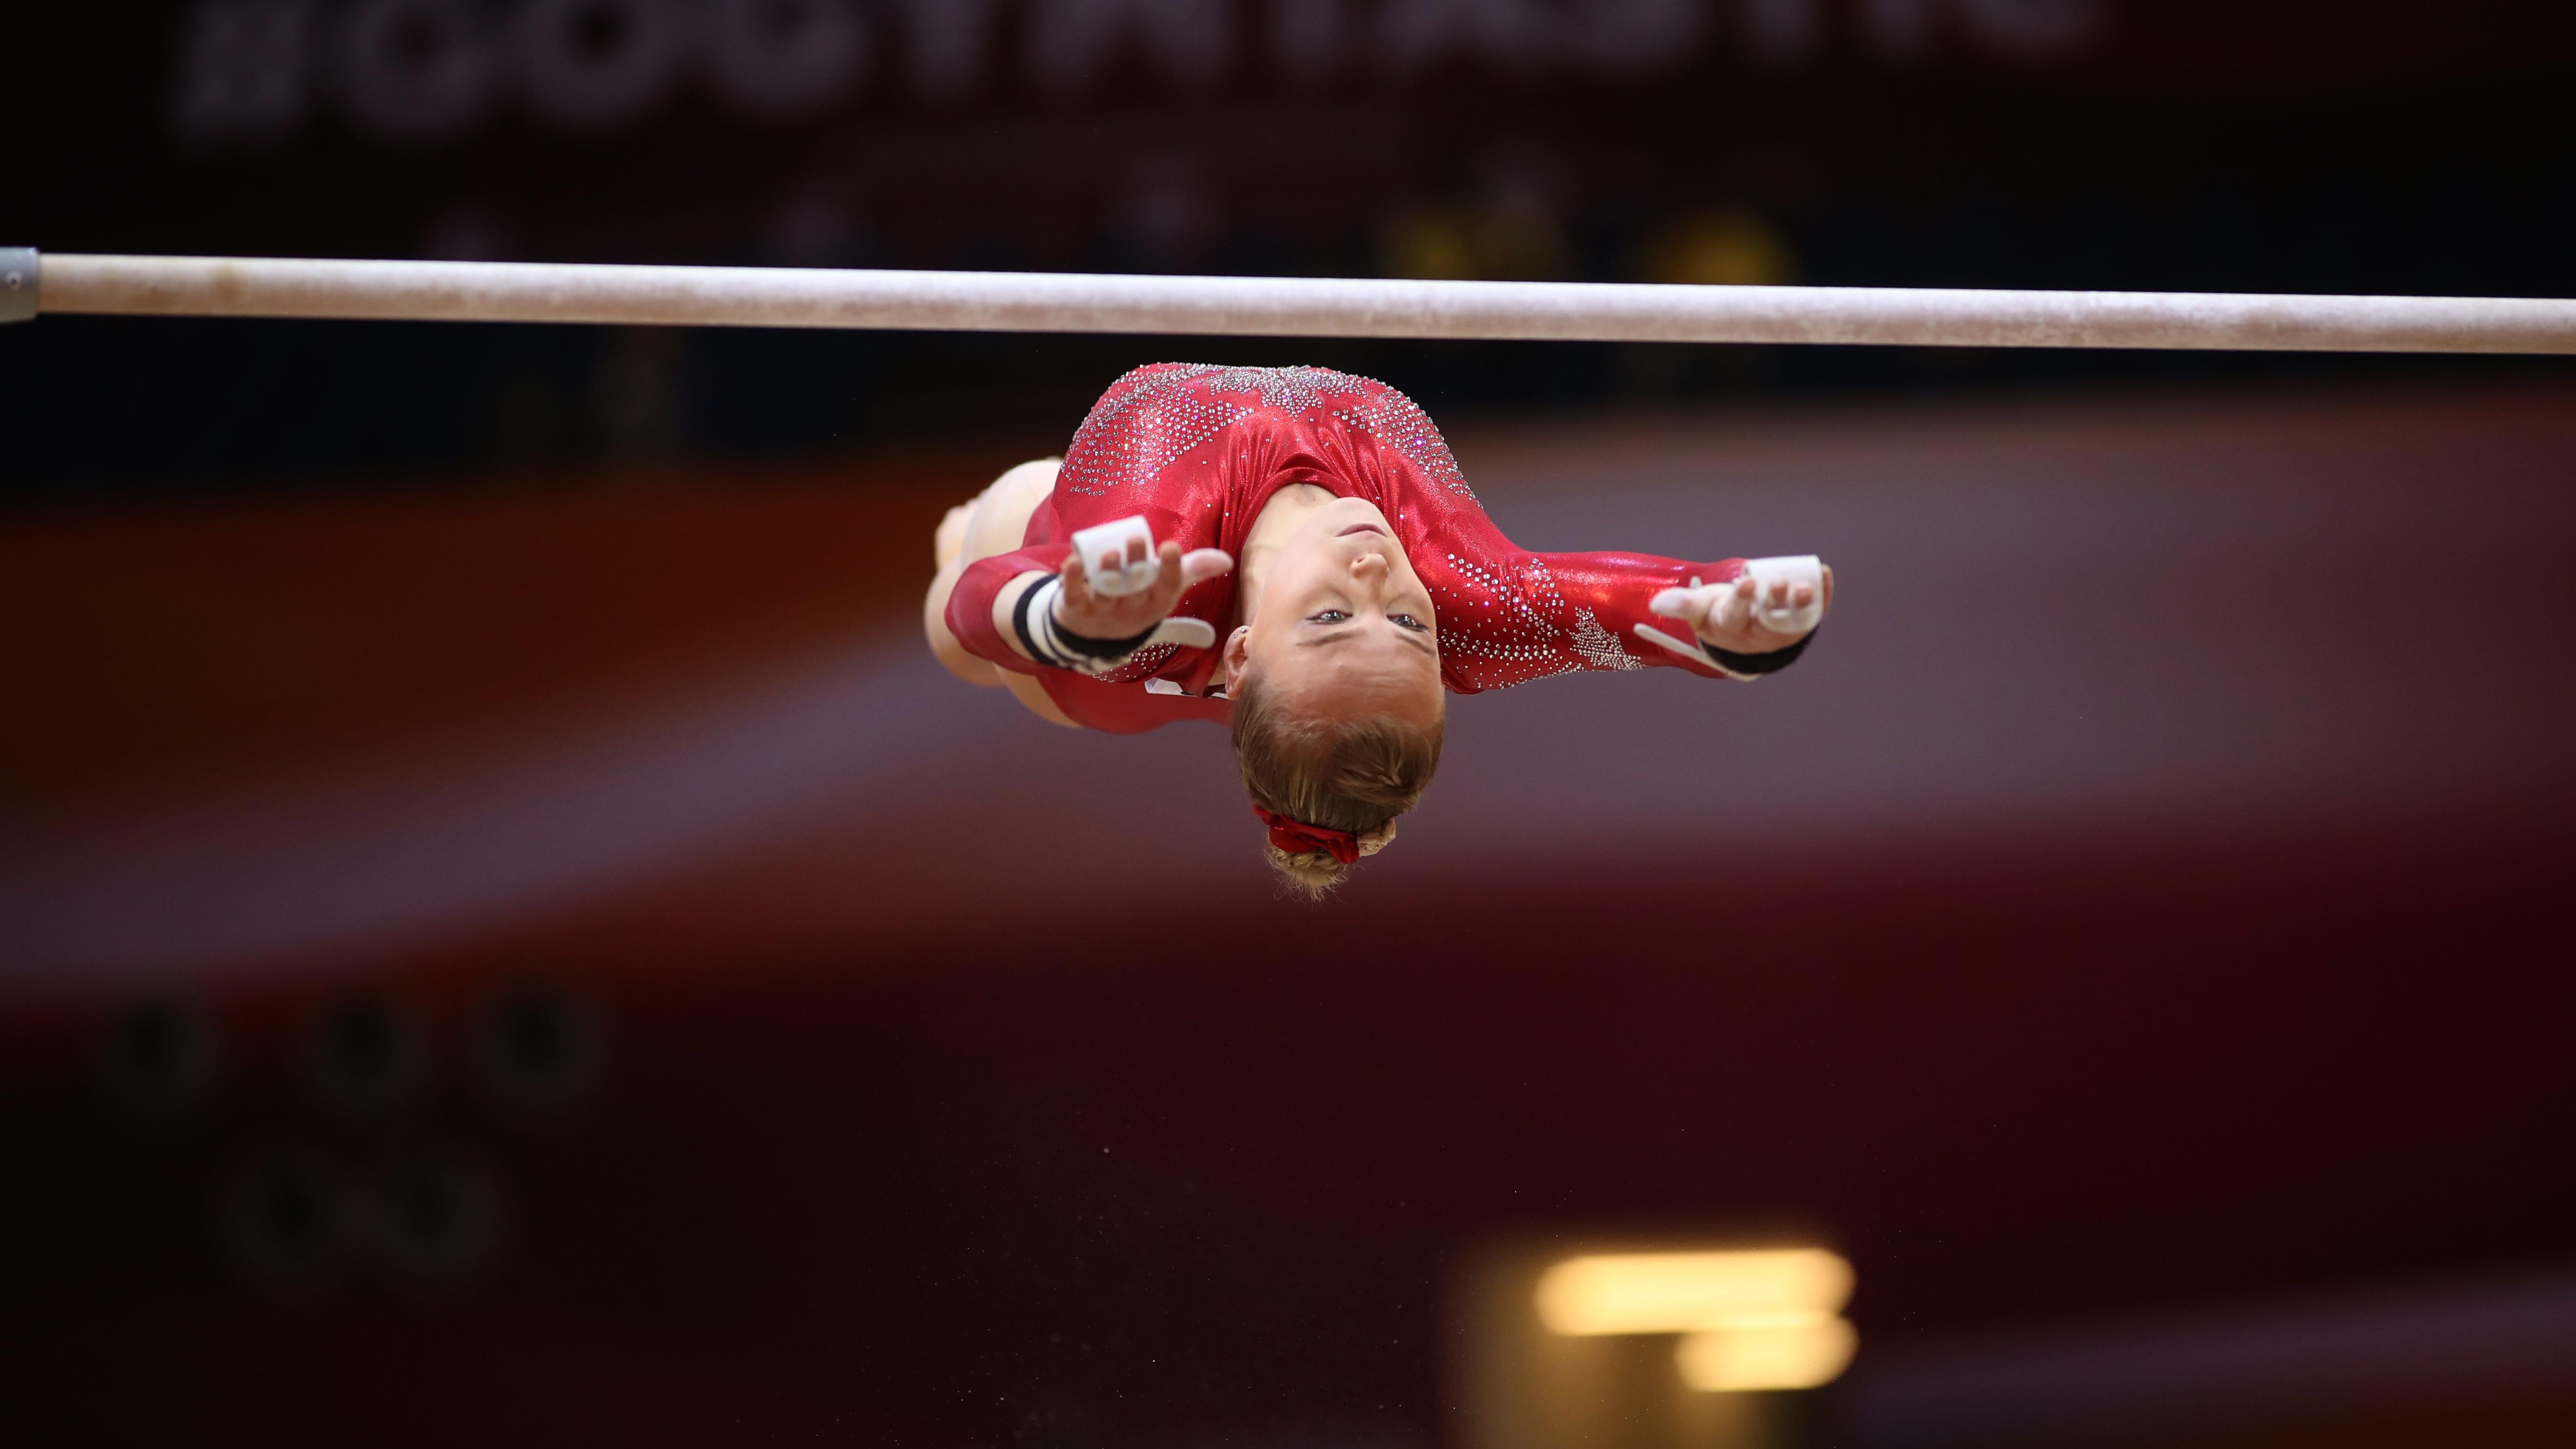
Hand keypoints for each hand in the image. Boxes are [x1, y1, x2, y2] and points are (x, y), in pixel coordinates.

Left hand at [1055, 537, 1232, 639]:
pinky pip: (1073, 595)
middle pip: (1134, 588)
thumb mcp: (1164, 588)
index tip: (1172, 547)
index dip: (1170, 570)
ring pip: (1105, 593)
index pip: (1166, 588)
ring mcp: (1102, 611)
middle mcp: (1131, 609)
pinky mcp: (1076, 609)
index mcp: (1156, 603)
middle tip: (1136, 540)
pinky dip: (1072, 580)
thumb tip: (1226, 560)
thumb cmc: (1136, 600)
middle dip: (1136, 566)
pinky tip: (1073, 562)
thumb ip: (1192, 570)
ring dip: (1107, 574)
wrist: (1093, 632)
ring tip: (1109, 553)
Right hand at [1650, 566, 1832, 654]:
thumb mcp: (1698, 609)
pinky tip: (1824, 574)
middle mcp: (1757, 634)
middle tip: (1778, 582)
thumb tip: (1654, 605)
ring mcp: (1782, 632)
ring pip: (1794, 621)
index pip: (1736, 616)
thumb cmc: (1717, 614)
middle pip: (1768, 620)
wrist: (1744, 632)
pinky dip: (1822, 595)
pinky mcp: (1801, 626)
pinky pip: (1814, 614)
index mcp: (1730, 627)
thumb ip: (1679, 604)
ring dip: (1802, 604)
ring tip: (1806, 587)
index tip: (1748, 583)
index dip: (1742, 601)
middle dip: (1775, 601)